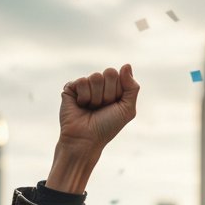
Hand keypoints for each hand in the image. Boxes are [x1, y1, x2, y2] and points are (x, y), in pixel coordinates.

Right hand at [47, 64, 139, 192]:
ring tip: (91, 108)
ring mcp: (85, 85)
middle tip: (102, 107)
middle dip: (108, 93)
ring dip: (96, 97)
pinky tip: (80, 106)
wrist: (86, 139)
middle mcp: (100, 85)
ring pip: (95, 77)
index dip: (118, 92)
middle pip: (109, 73)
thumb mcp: (127, 110)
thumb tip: (127, 65)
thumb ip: (132, 88)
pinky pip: (82, 81)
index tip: (113, 106)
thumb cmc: (107, 127)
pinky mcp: (71, 88)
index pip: (120, 75)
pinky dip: (84, 97)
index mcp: (114, 88)